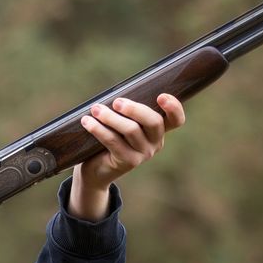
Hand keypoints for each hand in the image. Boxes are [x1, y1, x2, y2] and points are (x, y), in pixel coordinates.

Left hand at [69, 93, 186, 219]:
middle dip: (134, 109)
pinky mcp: (128, 162)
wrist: (97, 170)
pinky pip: (113, 141)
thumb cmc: (111, 140)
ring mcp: (143, 154)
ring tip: (95, 109)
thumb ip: (127, 111)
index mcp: (159, 130)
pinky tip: (87, 122)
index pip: (176, 120)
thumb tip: (117, 92)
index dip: (174, 108)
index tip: (161, 96)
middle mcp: (155, 143)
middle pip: (153, 122)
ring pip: (131, 130)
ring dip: (111, 117)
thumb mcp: (123, 123)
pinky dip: (99, 129)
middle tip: (116, 101)